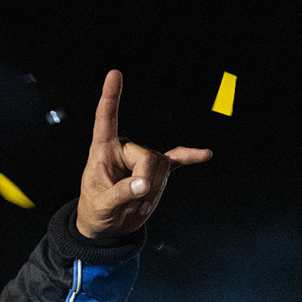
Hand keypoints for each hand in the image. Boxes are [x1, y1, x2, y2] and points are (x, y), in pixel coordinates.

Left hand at [75, 70, 212, 239]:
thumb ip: (121, 194)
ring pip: (161, 166)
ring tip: (136, 204)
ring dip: (154, 190)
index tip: (114, 74)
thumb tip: (143, 184)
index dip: (110, 97)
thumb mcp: (102, 205)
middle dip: (146, 183)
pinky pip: (177, 159)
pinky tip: (205, 154)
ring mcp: (142, 158)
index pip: (106, 119)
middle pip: (148, 157)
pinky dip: (190, 157)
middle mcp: (124, 149)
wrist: (108, 228)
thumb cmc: (96, 212)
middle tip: (133, 203)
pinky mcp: (157, 170)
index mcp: (103, 150)